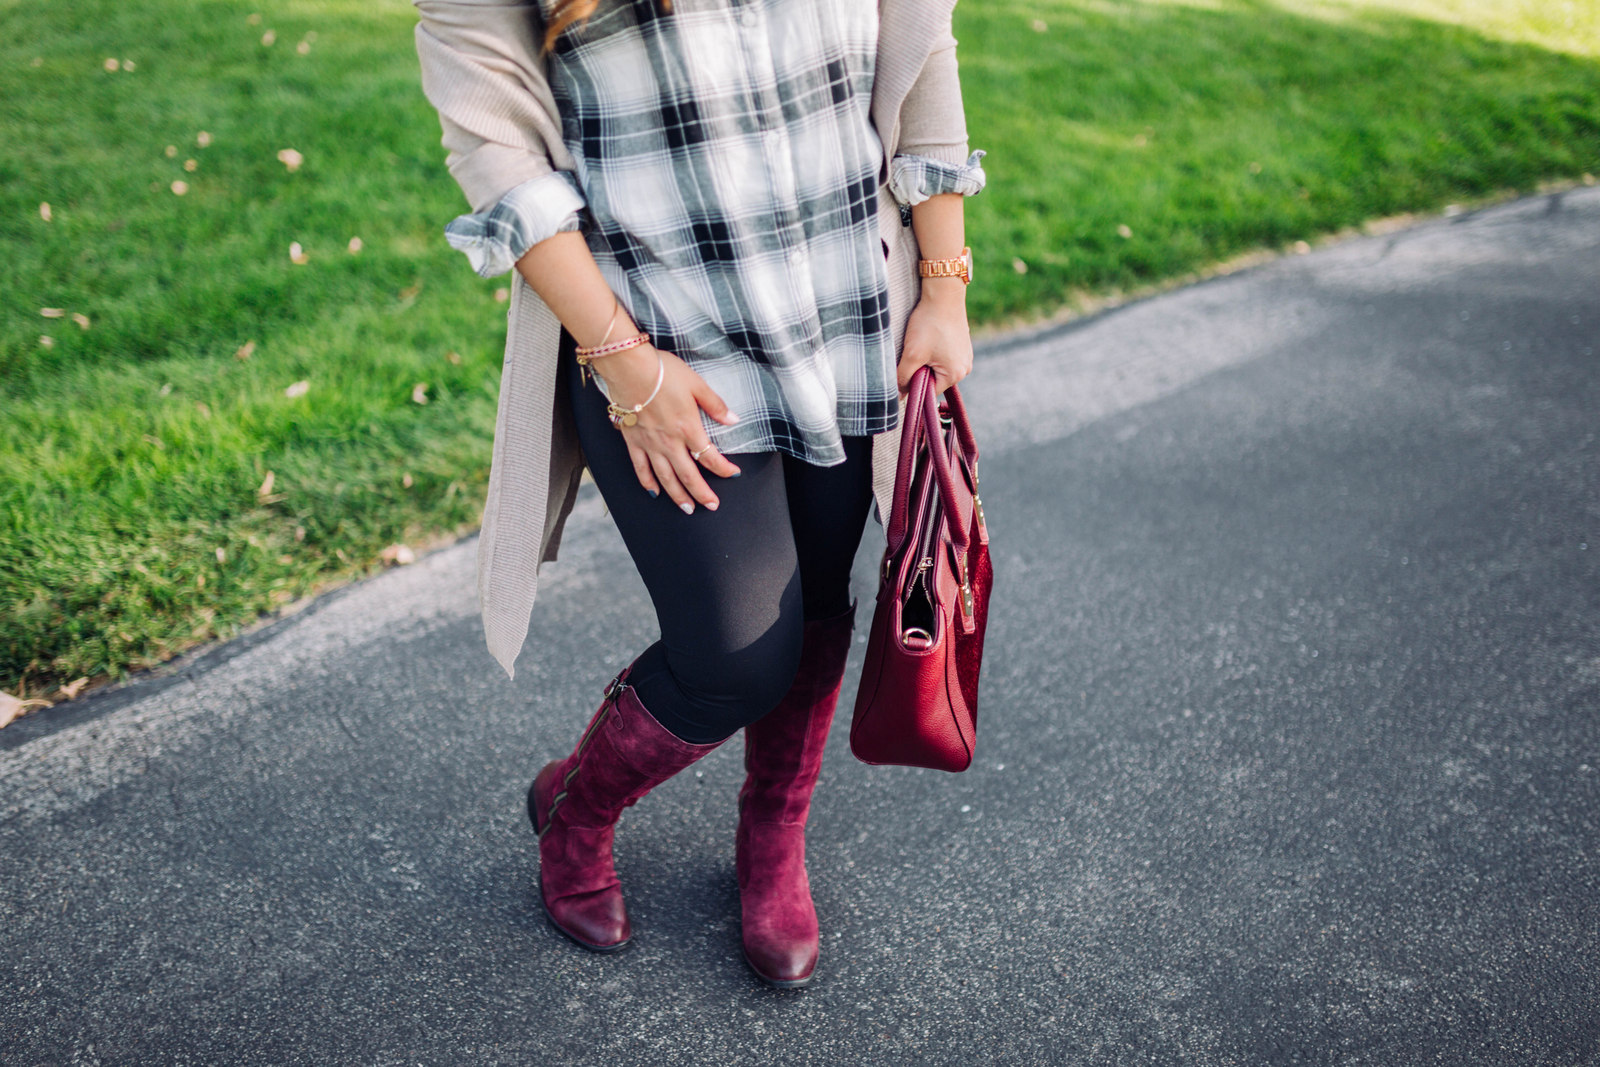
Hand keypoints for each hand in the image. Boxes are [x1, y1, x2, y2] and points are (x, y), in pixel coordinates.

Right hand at [592, 343, 741, 513]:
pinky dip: (648, 483)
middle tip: (711, 505)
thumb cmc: (664, 372)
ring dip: (678, 496)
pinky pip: (641, 468)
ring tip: (687, 509)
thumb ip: (715, 405)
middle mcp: (670, 442)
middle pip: (689, 475)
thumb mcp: (697, 384)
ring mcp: (650, 444)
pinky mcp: (633, 442)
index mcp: (688, 428)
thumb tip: (733, 420)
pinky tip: (654, 492)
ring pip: (666, 478)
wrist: (630, 369)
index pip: (710, 457)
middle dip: (702, 494)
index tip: (733, 474)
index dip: (724, 469)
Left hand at [896, 277, 972, 393]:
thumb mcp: (912, 354)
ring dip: (926, 359)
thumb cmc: (929, 324)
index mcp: (956, 374)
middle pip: (934, 379)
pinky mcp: (962, 345)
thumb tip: (897, 396)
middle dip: (921, 369)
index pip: (929, 391)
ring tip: (923, 341)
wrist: (943, 294)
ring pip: (937, 367)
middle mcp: (965, 368)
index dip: (914, 381)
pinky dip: (933, 350)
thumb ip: (903, 378)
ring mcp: (966, 356)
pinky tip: (929, 336)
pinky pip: (944, 356)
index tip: (908, 364)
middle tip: (915, 350)